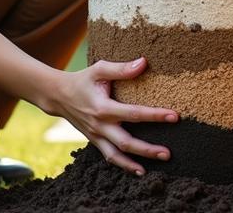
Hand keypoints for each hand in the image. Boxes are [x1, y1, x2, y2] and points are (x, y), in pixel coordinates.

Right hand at [48, 57, 177, 174]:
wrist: (58, 96)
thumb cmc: (83, 80)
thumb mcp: (99, 69)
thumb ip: (121, 68)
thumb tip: (144, 63)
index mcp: (103, 107)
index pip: (133, 113)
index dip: (154, 115)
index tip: (174, 116)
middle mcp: (100, 125)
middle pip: (125, 142)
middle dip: (147, 149)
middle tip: (168, 153)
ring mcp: (96, 136)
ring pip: (117, 155)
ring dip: (136, 163)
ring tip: (158, 165)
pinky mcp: (95, 141)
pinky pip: (109, 157)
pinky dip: (124, 165)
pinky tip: (139, 170)